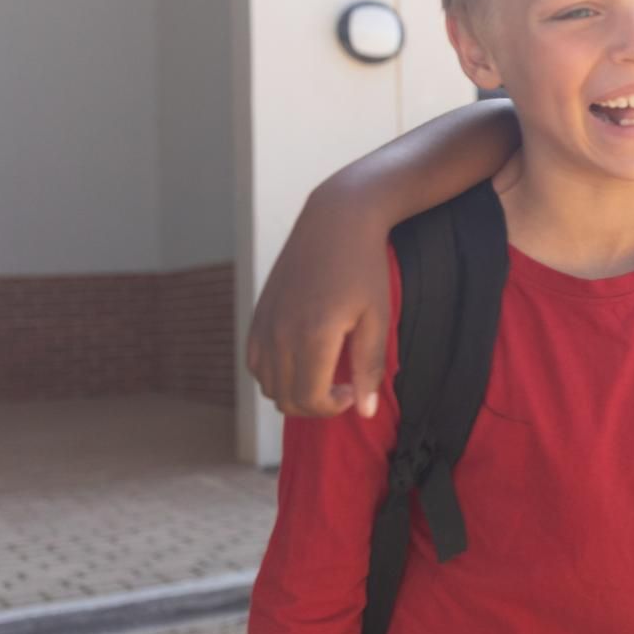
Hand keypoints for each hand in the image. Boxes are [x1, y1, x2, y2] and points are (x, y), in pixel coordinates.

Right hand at [245, 183, 391, 418]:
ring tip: (325, 374)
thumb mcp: (378, 318)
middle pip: (285, 399)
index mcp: (312, 335)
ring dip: (293, 392)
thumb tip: (365, 412)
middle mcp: (280, 333)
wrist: (336, 221)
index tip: (354, 391)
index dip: (333, 408)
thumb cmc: (365, 268)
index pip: (309, 399)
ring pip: (267, 385)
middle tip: (343, 387)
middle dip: (315, 405)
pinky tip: (303, 359)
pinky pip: (255, 362)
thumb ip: (370, 367)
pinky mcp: (257, 314)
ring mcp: (264, 323)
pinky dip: (275, 374)